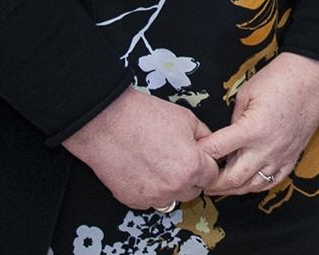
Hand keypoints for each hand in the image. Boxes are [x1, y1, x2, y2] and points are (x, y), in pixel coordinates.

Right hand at [62, 86, 218, 210]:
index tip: (198, 158)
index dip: (205, 164)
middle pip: (193, 190)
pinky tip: (142, 169)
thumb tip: (210, 145)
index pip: (211, 176)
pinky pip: (150, 200)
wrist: (107, 123)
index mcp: (192, 167)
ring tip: (157, 163)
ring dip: (170, 186)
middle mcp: (174, 187)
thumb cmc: (143, 118)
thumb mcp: (187, 119)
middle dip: (189, 176)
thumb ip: (204, 136)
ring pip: (171, 198)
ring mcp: (152, 197)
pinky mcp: (132, 201)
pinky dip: (149, 189)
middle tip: (176, 158)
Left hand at [197, 52, 318, 195]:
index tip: (189, 154)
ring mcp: (281, 155)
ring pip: (252, 185)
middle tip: (200, 180)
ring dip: (233, 189)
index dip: (199, 154)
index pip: (216, 151)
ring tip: (219, 186)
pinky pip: (272, 181)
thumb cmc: (280, 78)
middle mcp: (266, 148)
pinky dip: (257, 186)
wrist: (314, 76)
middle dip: (212, 183)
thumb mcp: (246, 93)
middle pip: (232, 179)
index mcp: (251, 129)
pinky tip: (247, 183)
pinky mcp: (293, 157)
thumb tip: (227, 138)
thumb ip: (233, 121)